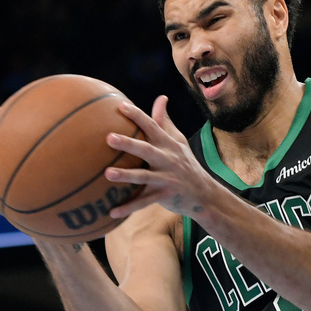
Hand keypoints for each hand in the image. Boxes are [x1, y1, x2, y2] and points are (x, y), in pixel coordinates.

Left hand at [104, 96, 213, 218]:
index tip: (121, 107)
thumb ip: (165, 121)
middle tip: (109, 138)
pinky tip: (112, 212)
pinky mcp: (165, 196)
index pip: (152, 126)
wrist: (204, 193)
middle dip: (128, 144)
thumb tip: (161, 98)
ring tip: (107, 173)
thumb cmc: (185, 163)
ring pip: (143, 177)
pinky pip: (144, 202)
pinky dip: (129, 208)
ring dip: (126, 176)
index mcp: (168, 144)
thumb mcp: (178, 141)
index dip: (137, 116)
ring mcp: (166, 179)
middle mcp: (167, 159)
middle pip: (146, 149)